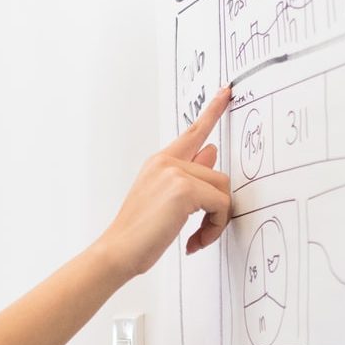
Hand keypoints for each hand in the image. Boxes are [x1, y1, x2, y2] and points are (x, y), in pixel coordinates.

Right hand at [94, 87, 233, 276]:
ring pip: (222, 191)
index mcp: (160, 162)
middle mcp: (166, 161)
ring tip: (197, 238)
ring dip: (217, 221)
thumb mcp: (165, 200)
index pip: (193, 132)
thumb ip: (190, 175)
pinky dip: (214, 228)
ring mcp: (174, 172)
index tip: (226, 93)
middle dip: (218, 209)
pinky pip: (220, 205)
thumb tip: (212, 152)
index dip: (213, 111)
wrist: (118, 251)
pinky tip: (194, 241)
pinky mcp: (184, 189)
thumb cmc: (138, 233)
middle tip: (203, 233)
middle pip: (219, 176)